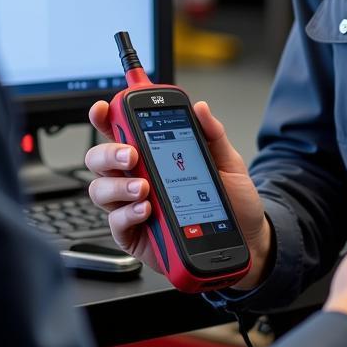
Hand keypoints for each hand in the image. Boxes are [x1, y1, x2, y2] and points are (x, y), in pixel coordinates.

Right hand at [84, 99, 272, 287]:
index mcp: (153, 154)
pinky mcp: (135, 234)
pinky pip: (116, 222)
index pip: (121, 130)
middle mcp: (137, 177)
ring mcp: (132, 206)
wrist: (246, 238)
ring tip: (144, 187)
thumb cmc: (231, 200)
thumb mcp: (226, 162)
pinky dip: (127, 213)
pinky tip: (146, 209)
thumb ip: (212, 134)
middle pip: (100, 159)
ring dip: (118, 185)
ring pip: (101, 190)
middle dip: (108, 152)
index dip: (106, 116)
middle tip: (130, 154)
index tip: (104, 108)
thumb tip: (200, 108)